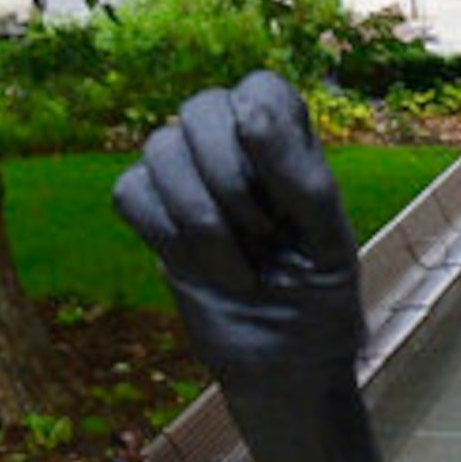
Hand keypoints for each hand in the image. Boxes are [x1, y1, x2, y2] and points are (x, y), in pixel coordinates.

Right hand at [115, 73, 369, 395]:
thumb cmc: (320, 306)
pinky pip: (130, 191)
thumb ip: (299, 175)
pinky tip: (203, 271)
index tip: (284, 197)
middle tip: (264, 241)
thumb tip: (245, 110)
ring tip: (238, 271)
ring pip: (159, 146)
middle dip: (230, 180)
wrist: (284, 373)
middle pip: (200, 107)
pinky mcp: (154, 219)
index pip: (260, 88)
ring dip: (201, 219)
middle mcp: (233, 151)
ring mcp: (188, 182)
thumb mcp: (330, 246)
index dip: (262, 127)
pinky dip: (166, 235)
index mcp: (287, 147)